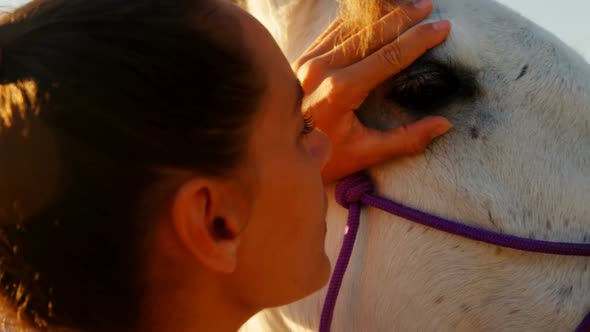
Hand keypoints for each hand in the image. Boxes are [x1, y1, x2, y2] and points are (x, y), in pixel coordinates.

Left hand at [293, 0, 452, 182]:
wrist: (276, 155)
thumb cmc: (323, 158)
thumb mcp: (366, 153)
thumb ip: (406, 139)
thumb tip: (444, 124)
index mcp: (341, 90)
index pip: (389, 56)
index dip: (418, 40)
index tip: (442, 27)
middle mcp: (322, 69)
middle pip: (371, 34)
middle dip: (403, 18)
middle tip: (428, 7)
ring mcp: (307, 61)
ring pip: (350, 27)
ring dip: (380, 15)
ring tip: (406, 6)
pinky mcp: (300, 59)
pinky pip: (332, 32)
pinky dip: (355, 21)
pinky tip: (372, 16)